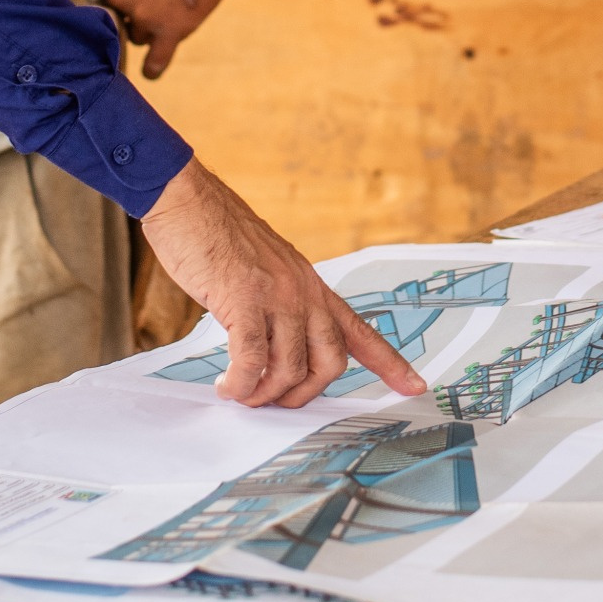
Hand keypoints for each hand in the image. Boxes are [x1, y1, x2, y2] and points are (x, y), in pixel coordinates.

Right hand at [140, 158, 426, 407]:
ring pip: (290, 367)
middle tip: (274, 400)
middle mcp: (303, 291)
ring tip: (242, 393)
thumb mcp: (267, 268)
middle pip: (330, 362)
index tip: (414, 386)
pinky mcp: (243, 298)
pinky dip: (241, 383)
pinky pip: (252, 359)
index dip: (390, 363)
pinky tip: (228, 386)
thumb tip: (274, 350)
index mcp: (312, 285)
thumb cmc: (218, 235)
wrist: (188, 200)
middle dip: (304, 394)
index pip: (360, 330)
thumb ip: (281, 304)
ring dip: (265, 394)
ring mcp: (276, 294)